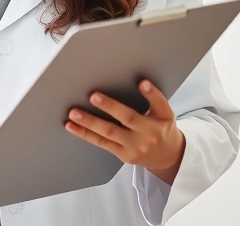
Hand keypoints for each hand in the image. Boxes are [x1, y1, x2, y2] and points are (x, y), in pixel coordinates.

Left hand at [64, 80, 185, 183]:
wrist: (167, 157)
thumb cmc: (162, 129)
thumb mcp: (165, 113)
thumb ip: (155, 98)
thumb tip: (142, 82)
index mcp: (159, 121)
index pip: (158, 105)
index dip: (151, 94)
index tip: (141, 83)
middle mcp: (147, 136)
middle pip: (128, 119)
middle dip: (109, 107)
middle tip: (92, 96)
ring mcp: (133, 147)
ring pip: (109, 133)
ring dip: (89, 123)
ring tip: (73, 113)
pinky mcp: (122, 155)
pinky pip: (102, 143)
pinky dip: (85, 134)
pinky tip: (71, 126)